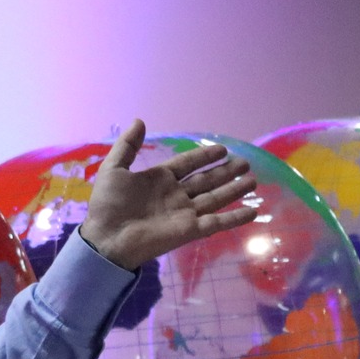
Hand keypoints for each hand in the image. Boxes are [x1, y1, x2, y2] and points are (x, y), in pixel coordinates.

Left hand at [78, 119, 260, 270]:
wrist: (106, 238)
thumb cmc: (108, 205)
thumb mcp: (113, 169)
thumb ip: (128, 146)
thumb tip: (140, 120)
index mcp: (159, 180)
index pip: (187, 164)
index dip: (204, 156)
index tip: (222, 149)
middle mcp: (176, 195)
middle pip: (206, 181)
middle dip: (226, 172)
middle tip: (246, 162)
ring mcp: (184, 213)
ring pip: (215, 198)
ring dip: (234, 190)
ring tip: (253, 181)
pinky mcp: (190, 230)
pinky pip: (217, 222)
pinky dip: (235, 218)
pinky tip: (253, 212)